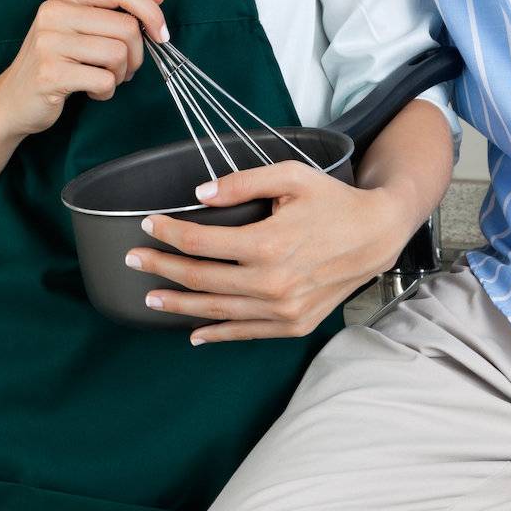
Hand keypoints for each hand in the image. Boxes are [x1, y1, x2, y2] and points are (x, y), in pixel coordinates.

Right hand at [0, 0, 168, 136]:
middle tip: (123, 67)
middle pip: (126, 26)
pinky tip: (91, 90)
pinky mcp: (50, 72)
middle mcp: (54, 11)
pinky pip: (104, 79)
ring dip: (120, 74)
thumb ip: (122, 6)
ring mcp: (49, 41)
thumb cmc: (55, 59)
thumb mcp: (86, 25)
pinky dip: (106, 90)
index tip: (162, 33)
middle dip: (136, 54)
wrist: (13, 99)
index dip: (151, 11)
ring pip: (118, 53)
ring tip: (103, 77)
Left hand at [125, 162, 415, 344]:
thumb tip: (199, 195)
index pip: (200, 242)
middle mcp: (272, 282)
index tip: (148, 224)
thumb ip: (242, 181)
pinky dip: (216, 334)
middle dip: (161, 267)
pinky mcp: (294, 324)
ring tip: (151, 296)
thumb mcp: (290, 176)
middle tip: (133, 260)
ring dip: (180, 303)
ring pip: (217, 310)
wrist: (376, 236)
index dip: (168, 233)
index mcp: (268, 243)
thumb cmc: (332, 201)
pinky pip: (246, 332)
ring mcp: (283, 308)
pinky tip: (192, 331)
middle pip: (201, 278)